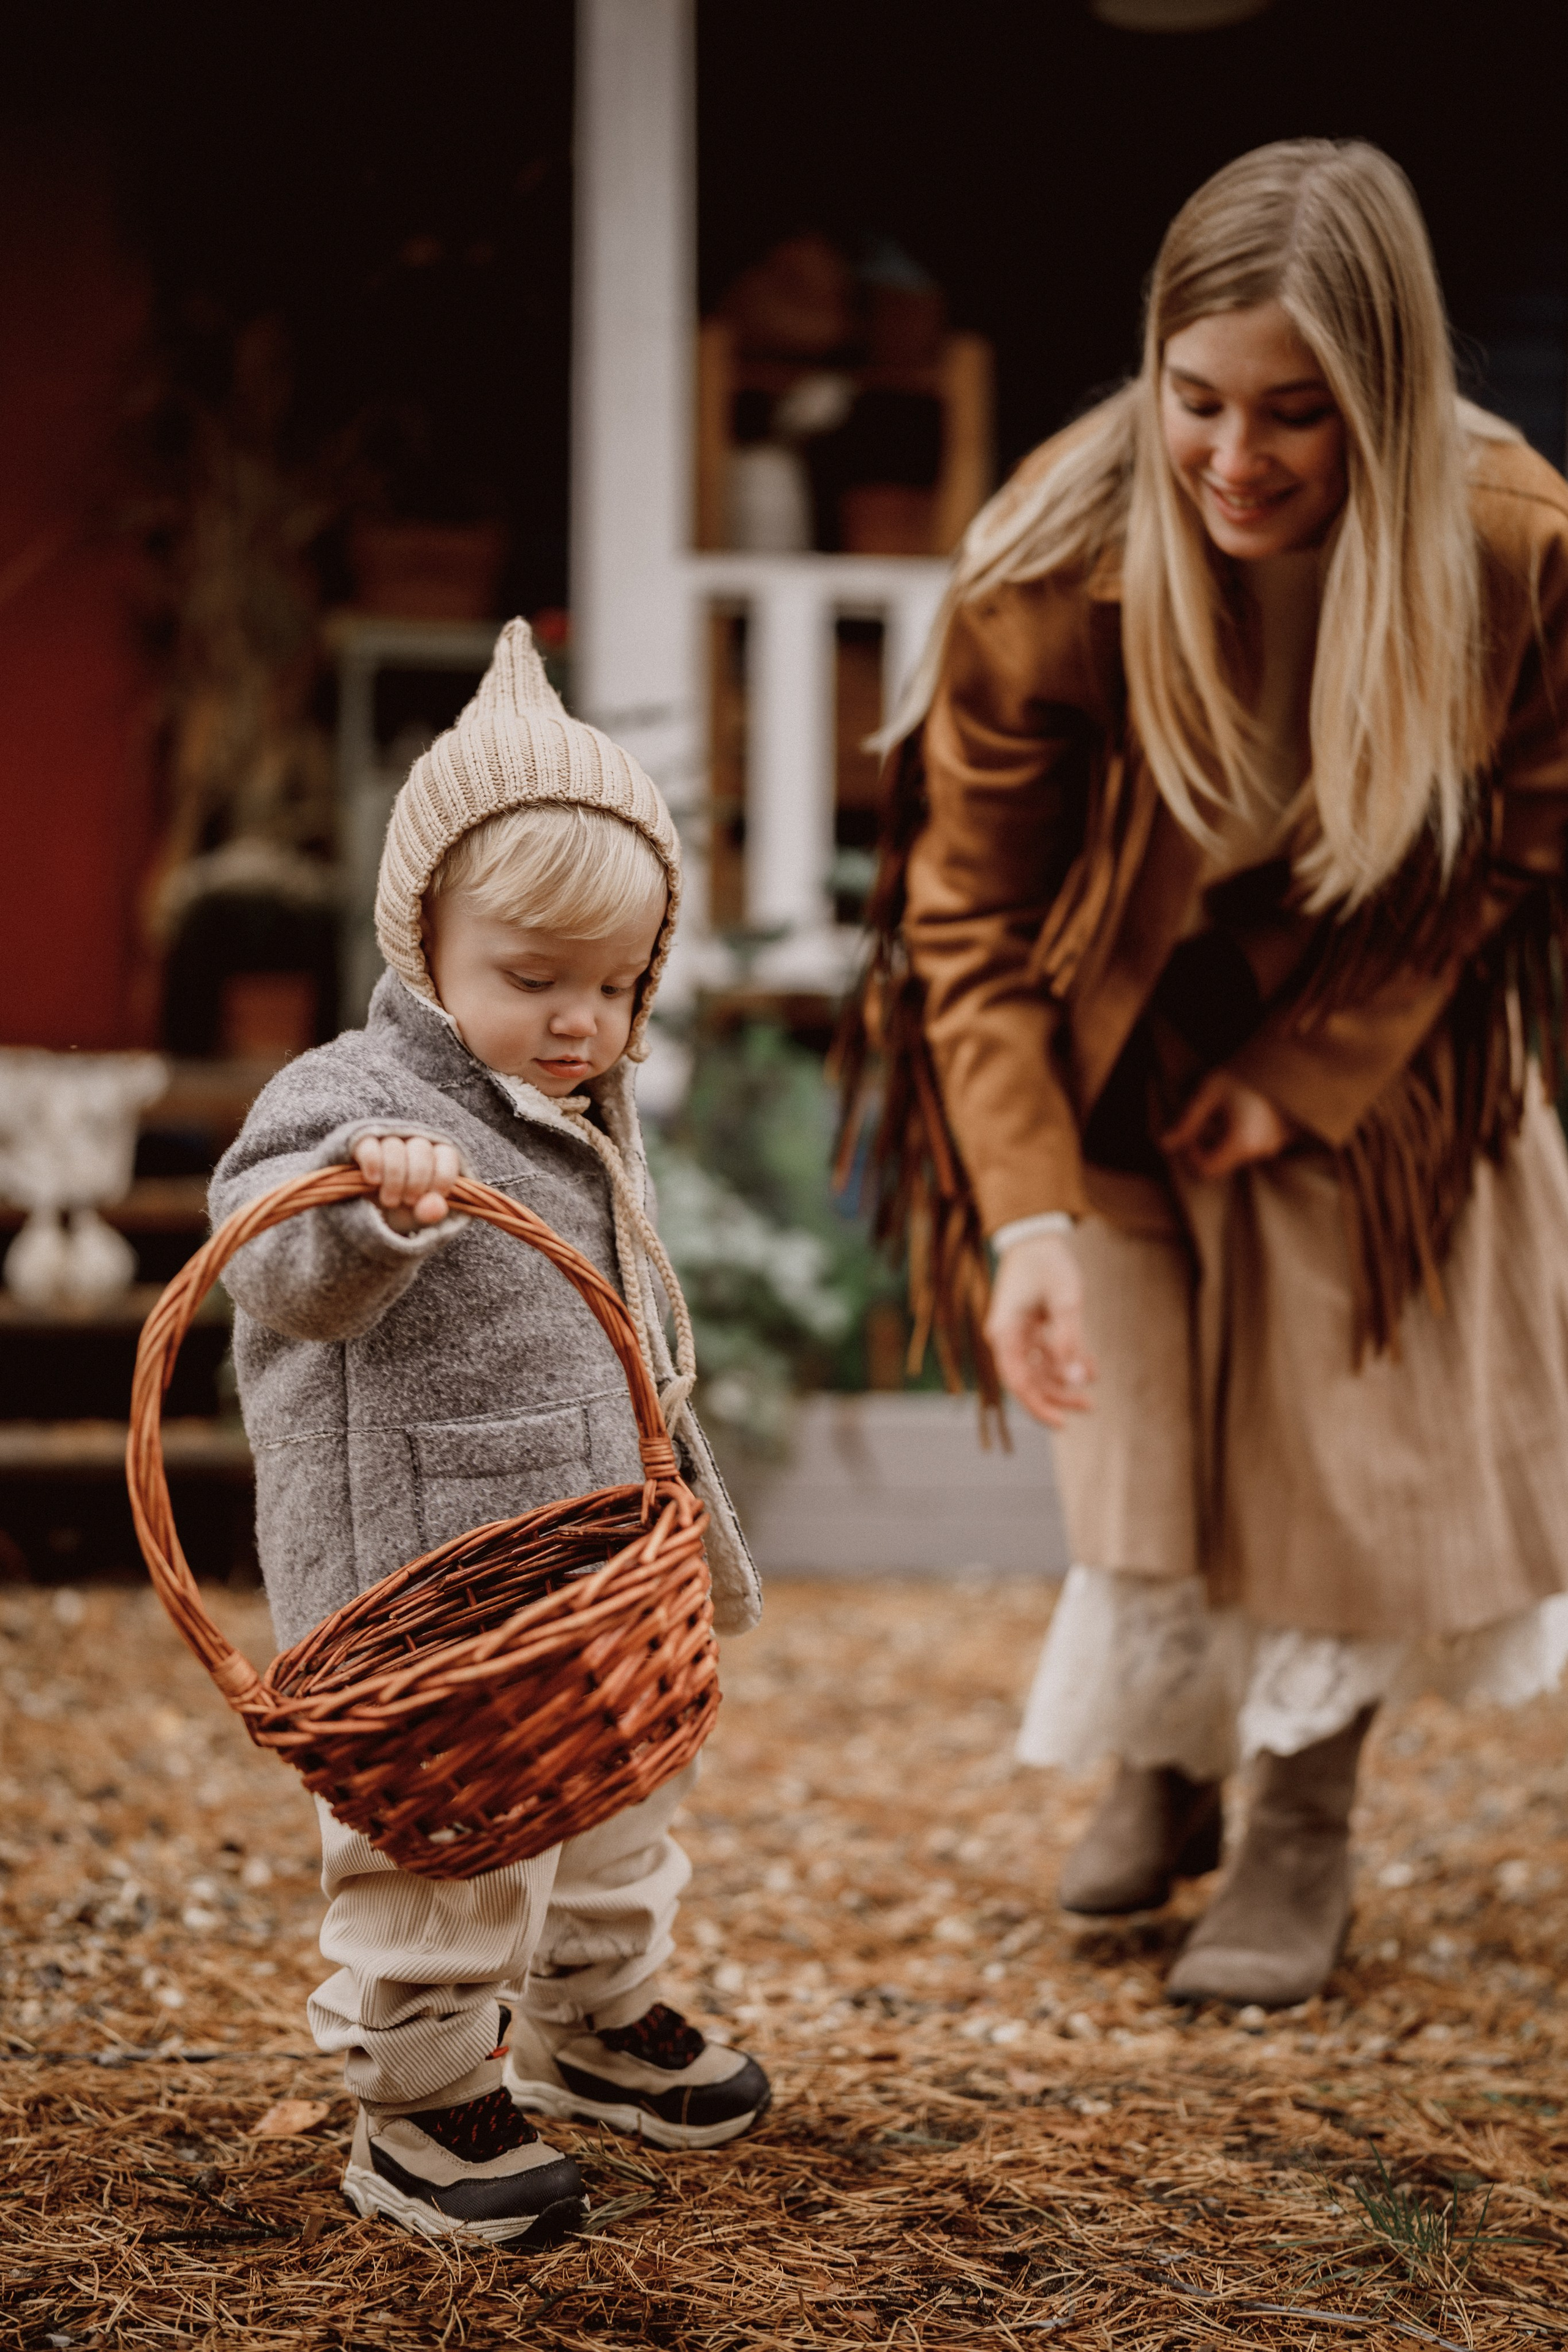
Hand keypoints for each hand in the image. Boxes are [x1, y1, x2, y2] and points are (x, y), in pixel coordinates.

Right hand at [351, 1133, 461, 1233]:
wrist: (367, 1218)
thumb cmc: (401, 1214)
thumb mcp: (417, 1219)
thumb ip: (430, 1213)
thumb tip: (435, 1206)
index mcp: (434, 1157)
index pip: (446, 1154)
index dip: (442, 1176)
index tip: (434, 1198)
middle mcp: (412, 1144)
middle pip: (421, 1148)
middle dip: (416, 1180)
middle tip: (408, 1202)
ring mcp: (386, 1142)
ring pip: (394, 1146)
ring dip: (394, 1176)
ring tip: (390, 1201)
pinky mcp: (362, 1144)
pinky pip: (369, 1145)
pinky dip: (372, 1163)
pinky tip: (374, 1181)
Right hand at [984, 1231, 1095, 1429]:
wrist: (1036, 1235)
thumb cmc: (1047, 1264)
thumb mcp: (1065, 1302)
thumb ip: (1070, 1341)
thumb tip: (1078, 1381)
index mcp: (1005, 1333)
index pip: (1019, 1383)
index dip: (1040, 1407)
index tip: (1063, 1424)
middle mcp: (1007, 1338)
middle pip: (1030, 1381)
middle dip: (1059, 1395)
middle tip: (1089, 1406)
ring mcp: (1017, 1335)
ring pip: (1039, 1371)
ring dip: (1065, 1380)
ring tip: (1093, 1381)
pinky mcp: (1029, 1329)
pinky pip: (1046, 1356)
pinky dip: (1067, 1361)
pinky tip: (1089, 1364)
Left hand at [1160, 1071, 1295, 1180]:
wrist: (1288, 1058)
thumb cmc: (1246, 1072)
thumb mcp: (1210, 1091)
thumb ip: (1186, 1121)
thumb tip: (1164, 1145)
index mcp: (1242, 1143)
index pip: (1206, 1170)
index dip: (1190, 1155)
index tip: (1190, 1132)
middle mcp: (1261, 1150)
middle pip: (1221, 1163)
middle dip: (1205, 1145)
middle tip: (1204, 1117)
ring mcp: (1274, 1146)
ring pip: (1235, 1155)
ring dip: (1222, 1138)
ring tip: (1224, 1108)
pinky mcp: (1281, 1139)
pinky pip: (1251, 1146)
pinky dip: (1239, 1134)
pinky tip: (1240, 1110)